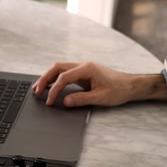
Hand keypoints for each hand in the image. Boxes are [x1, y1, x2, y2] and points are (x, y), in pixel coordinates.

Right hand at [32, 62, 166, 107]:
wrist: (130, 86)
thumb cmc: (119, 90)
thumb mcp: (100, 97)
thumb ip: (81, 99)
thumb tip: (65, 101)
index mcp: (87, 68)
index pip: (63, 77)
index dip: (54, 90)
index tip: (50, 101)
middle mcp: (83, 65)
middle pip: (57, 68)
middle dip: (45, 79)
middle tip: (36, 91)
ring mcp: (83, 68)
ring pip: (60, 69)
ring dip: (48, 77)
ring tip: (38, 88)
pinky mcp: (83, 73)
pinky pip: (65, 73)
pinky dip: (55, 79)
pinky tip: (50, 86)